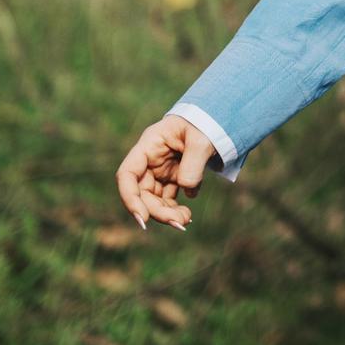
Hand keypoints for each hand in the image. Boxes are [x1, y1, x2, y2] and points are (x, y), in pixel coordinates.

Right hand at [114, 115, 214, 230]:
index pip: (127, 174)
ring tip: (186, 220)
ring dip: (166, 214)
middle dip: (157, 211)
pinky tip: (187, 216)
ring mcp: (160, 170)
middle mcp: (150, 160)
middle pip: (142, 193)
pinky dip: (175, 210)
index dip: (130, 198)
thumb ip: (193, 164)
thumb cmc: (205, 124)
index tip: (143, 218)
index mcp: (149, 145)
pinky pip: (167, 199)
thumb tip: (188, 192)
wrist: (217, 121)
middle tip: (179, 223)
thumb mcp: (202, 139)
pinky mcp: (172, 178)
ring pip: (154, 200)